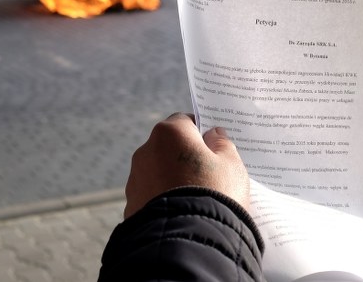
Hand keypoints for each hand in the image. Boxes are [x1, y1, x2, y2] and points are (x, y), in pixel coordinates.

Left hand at [124, 112, 249, 217]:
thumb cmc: (214, 194)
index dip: (201, 133)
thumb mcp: (231, 165)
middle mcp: (146, 151)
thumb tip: (213, 135)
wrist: (188, 241)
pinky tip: (182, 213)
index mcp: (170, 133)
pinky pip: (151, 197)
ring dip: (173, 180)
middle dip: (186, 157)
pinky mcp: (131, 206)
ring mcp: (135, 180)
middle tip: (209, 175)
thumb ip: (222, 144)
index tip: (214, 148)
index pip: (185, 121)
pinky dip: (163, 201)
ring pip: (158, 173)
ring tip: (196, 199)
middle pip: (170, 147)